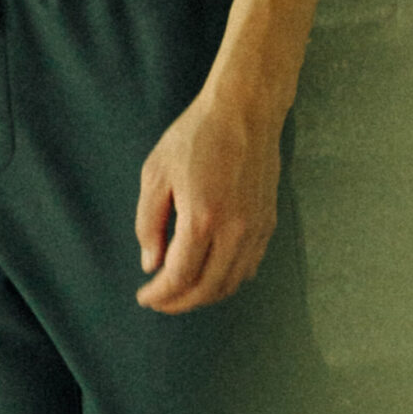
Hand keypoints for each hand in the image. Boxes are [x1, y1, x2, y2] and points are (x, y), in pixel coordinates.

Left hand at [134, 85, 282, 313]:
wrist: (244, 111)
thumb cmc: (194, 136)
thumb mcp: (156, 173)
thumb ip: (149, 222)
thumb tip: (150, 264)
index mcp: (202, 219)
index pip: (180, 276)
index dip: (160, 294)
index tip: (144, 297)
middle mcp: (234, 232)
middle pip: (208, 289)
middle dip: (180, 302)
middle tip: (159, 300)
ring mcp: (256, 230)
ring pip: (231, 283)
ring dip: (204, 295)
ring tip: (180, 291)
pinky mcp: (268, 223)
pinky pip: (249, 267)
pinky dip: (227, 280)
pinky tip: (209, 274)